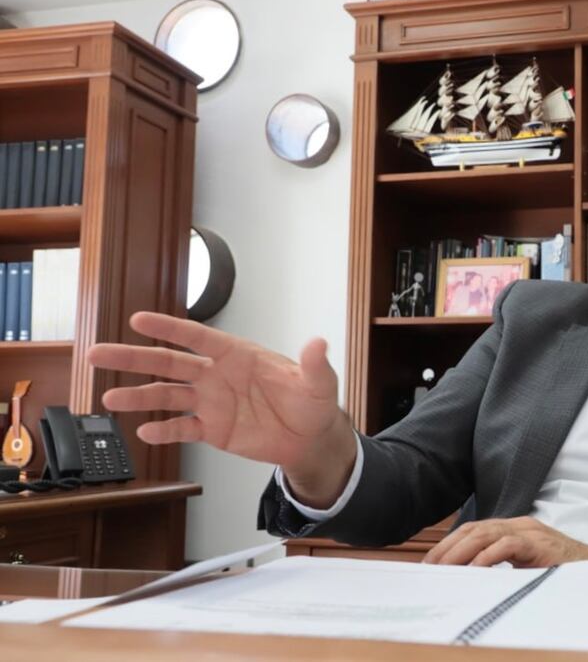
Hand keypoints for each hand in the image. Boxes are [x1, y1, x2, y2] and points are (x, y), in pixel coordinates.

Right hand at [87, 312, 355, 506]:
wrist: (310, 438)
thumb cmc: (312, 403)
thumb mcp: (319, 383)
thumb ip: (314, 364)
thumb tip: (319, 344)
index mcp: (238, 355)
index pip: (198, 337)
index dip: (169, 328)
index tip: (139, 319)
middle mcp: (218, 375)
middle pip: (169, 363)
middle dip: (133, 358)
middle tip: (98, 354)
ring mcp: (212, 402)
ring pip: (167, 396)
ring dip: (138, 397)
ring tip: (109, 400)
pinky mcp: (213, 429)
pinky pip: (182, 428)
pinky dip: (164, 431)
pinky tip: (145, 431)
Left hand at [423, 517, 587, 566]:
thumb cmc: (561, 571)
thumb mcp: (525, 568)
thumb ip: (502, 568)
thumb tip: (470, 580)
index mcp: (513, 529)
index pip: (473, 529)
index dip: (449, 544)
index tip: (430, 563)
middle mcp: (519, 525)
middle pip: (474, 529)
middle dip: (448, 547)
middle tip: (429, 567)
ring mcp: (530, 532)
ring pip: (485, 533)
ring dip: (460, 551)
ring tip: (443, 568)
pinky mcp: (539, 544)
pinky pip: (507, 546)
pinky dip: (487, 557)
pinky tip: (474, 570)